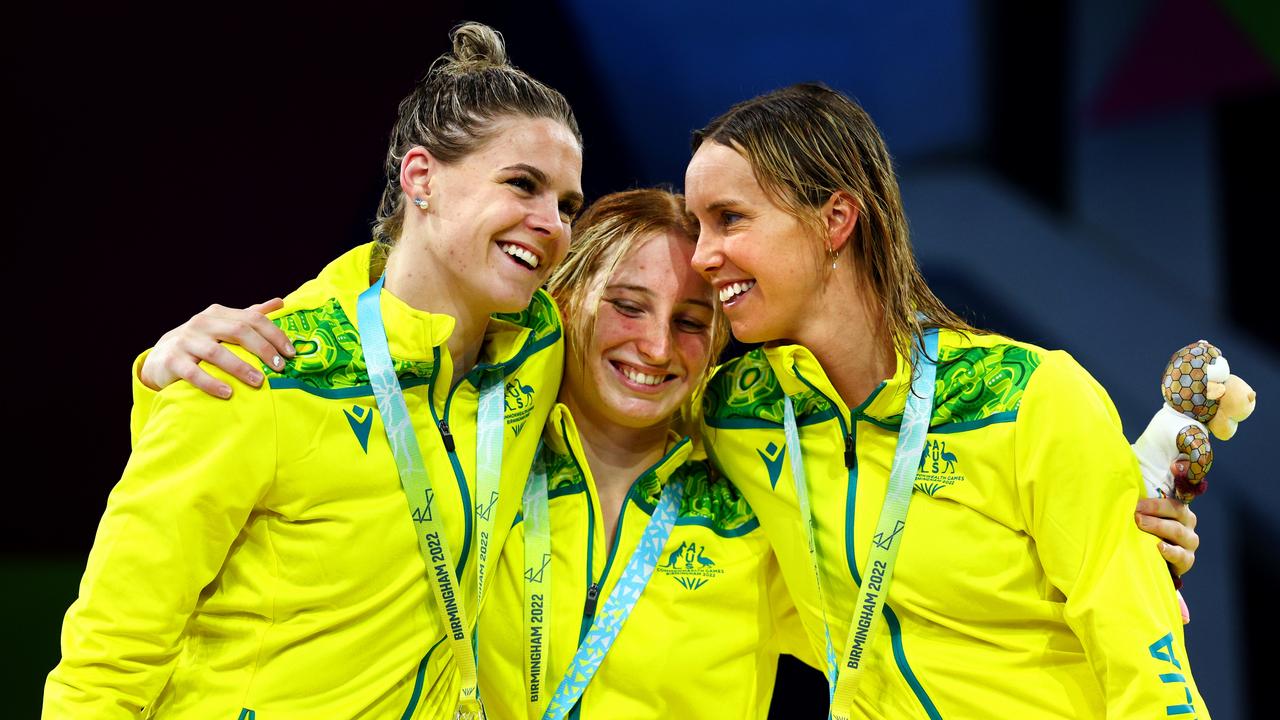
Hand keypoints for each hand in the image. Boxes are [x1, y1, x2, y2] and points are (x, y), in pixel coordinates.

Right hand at [139, 299, 294, 397]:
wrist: (161, 358)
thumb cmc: (201, 342)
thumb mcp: (223, 327)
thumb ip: (249, 316)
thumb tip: (279, 303)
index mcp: (218, 314)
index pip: (252, 319)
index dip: (274, 334)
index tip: (291, 352)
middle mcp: (201, 323)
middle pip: (238, 331)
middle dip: (263, 349)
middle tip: (280, 367)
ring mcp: (185, 341)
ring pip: (217, 353)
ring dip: (241, 368)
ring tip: (259, 382)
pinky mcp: (172, 360)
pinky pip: (194, 373)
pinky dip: (212, 383)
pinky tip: (228, 393)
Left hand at [1134, 460, 1198, 576]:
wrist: (1145, 561)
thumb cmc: (1139, 531)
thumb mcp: (1138, 511)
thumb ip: (1135, 493)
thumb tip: (1120, 465)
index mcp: (1176, 506)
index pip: (1181, 489)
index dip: (1182, 475)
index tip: (1173, 466)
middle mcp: (1186, 521)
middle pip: (1177, 510)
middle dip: (1156, 507)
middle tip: (1135, 509)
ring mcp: (1188, 541)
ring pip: (1178, 531)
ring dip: (1159, 526)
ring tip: (1141, 524)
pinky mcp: (1186, 560)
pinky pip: (1182, 556)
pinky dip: (1171, 552)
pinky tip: (1159, 547)